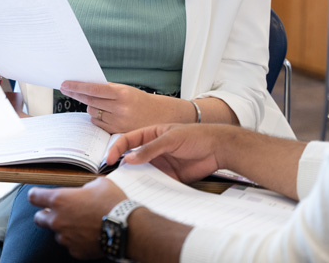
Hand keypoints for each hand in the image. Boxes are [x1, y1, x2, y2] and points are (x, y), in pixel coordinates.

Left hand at [30, 178, 126, 258]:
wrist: (126, 227)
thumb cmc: (112, 203)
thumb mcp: (98, 184)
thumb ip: (84, 187)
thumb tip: (84, 191)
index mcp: (60, 200)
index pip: (34, 197)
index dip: (36, 195)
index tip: (38, 195)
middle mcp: (58, 220)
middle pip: (39, 218)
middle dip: (46, 214)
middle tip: (59, 211)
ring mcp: (66, 237)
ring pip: (56, 233)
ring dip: (64, 228)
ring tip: (80, 223)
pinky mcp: (75, 250)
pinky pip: (70, 244)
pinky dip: (76, 240)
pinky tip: (88, 234)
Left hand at [60, 81, 191, 132]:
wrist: (160, 117)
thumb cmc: (140, 101)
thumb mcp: (126, 91)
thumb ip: (108, 90)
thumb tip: (85, 88)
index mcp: (122, 94)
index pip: (94, 89)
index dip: (77, 87)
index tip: (65, 84)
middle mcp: (120, 109)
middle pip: (90, 101)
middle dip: (78, 95)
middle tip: (67, 89)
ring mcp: (118, 122)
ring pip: (92, 113)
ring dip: (91, 108)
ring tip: (101, 104)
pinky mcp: (117, 132)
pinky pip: (98, 124)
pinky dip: (98, 119)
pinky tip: (106, 115)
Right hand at [106, 124, 223, 183]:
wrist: (218, 149)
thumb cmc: (195, 136)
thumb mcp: (170, 138)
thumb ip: (150, 149)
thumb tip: (129, 158)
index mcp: (150, 135)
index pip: (128, 140)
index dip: (117, 148)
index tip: (110, 159)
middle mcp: (153, 150)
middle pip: (132, 158)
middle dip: (123, 167)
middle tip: (115, 177)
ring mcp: (161, 164)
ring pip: (142, 172)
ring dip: (136, 179)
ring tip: (128, 187)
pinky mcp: (170, 177)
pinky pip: (156, 183)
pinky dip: (150, 188)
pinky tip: (145, 193)